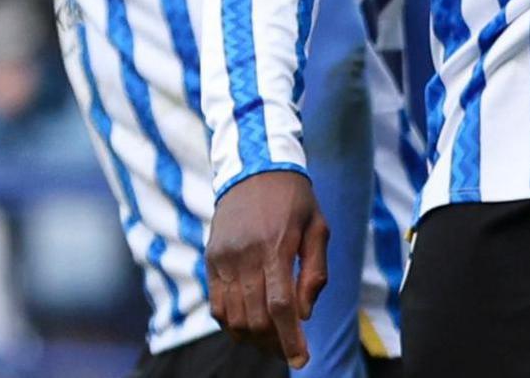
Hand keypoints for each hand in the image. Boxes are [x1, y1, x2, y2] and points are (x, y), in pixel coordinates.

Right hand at [207, 169, 328, 366]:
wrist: (253, 170)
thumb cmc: (295, 200)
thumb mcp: (318, 227)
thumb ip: (315, 271)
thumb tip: (305, 314)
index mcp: (276, 246)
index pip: (281, 306)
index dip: (289, 338)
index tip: (300, 360)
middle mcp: (245, 255)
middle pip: (255, 317)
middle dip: (273, 343)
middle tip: (288, 351)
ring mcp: (223, 259)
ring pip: (233, 317)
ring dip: (253, 338)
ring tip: (271, 343)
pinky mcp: (211, 261)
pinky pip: (217, 305)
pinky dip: (231, 323)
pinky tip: (248, 327)